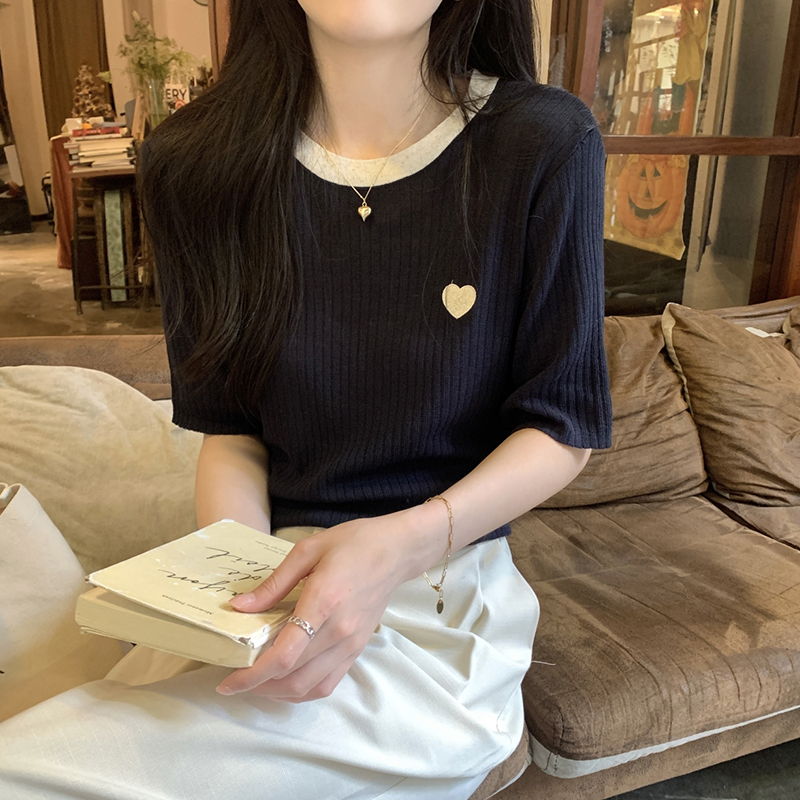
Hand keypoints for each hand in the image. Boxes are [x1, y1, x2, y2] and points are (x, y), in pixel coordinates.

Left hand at [214, 507, 443, 701]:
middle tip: (234, 681)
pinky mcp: (358, 649)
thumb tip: (239, 606)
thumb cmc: (353, 543)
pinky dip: (302, 691)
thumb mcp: (308, 550)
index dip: (252, 675)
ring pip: (309, 688)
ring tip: (256, 682)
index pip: (285, 654)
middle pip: (292, 677)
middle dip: (257, 686)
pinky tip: (286, 680)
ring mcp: (351, 644)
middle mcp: (339, 631)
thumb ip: (274, 583)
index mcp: (324, 602)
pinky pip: (328, 684)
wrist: (397, 551)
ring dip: (278, 693)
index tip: (227, 681)